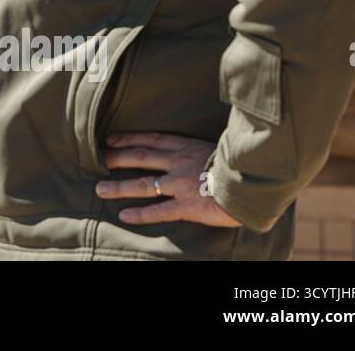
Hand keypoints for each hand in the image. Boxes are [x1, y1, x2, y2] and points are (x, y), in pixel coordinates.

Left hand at [96, 132, 242, 227]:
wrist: (255, 181)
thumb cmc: (242, 164)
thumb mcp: (219, 147)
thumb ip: (202, 149)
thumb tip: (196, 150)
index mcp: (186, 147)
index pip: (151, 140)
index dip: (129, 139)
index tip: (111, 139)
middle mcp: (179, 163)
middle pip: (140, 158)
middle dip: (117, 158)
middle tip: (98, 159)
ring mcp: (181, 185)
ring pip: (143, 185)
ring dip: (119, 187)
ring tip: (100, 189)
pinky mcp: (187, 206)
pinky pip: (158, 211)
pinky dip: (140, 214)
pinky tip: (124, 216)